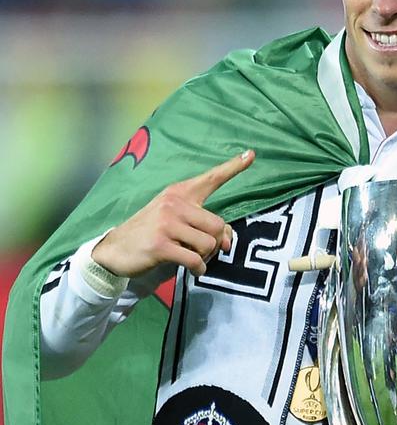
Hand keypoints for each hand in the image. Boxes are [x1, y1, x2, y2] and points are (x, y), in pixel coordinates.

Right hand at [91, 149, 255, 278]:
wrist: (116, 249)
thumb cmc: (152, 233)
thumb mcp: (177, 222)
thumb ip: (205, 226)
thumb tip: (228, 241)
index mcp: (179, 193)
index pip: (211, 179)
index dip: (233, 167)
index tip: (252, 154)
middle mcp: (174, 203)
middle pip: (218, 225)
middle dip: (216, 243)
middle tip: (204, 251)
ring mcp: (166, 223)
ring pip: (209, 244)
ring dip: (206, 257)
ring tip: (194, 258)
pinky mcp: (161, 244)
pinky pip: (195, 260)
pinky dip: (199, 269)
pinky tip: (193, 270)